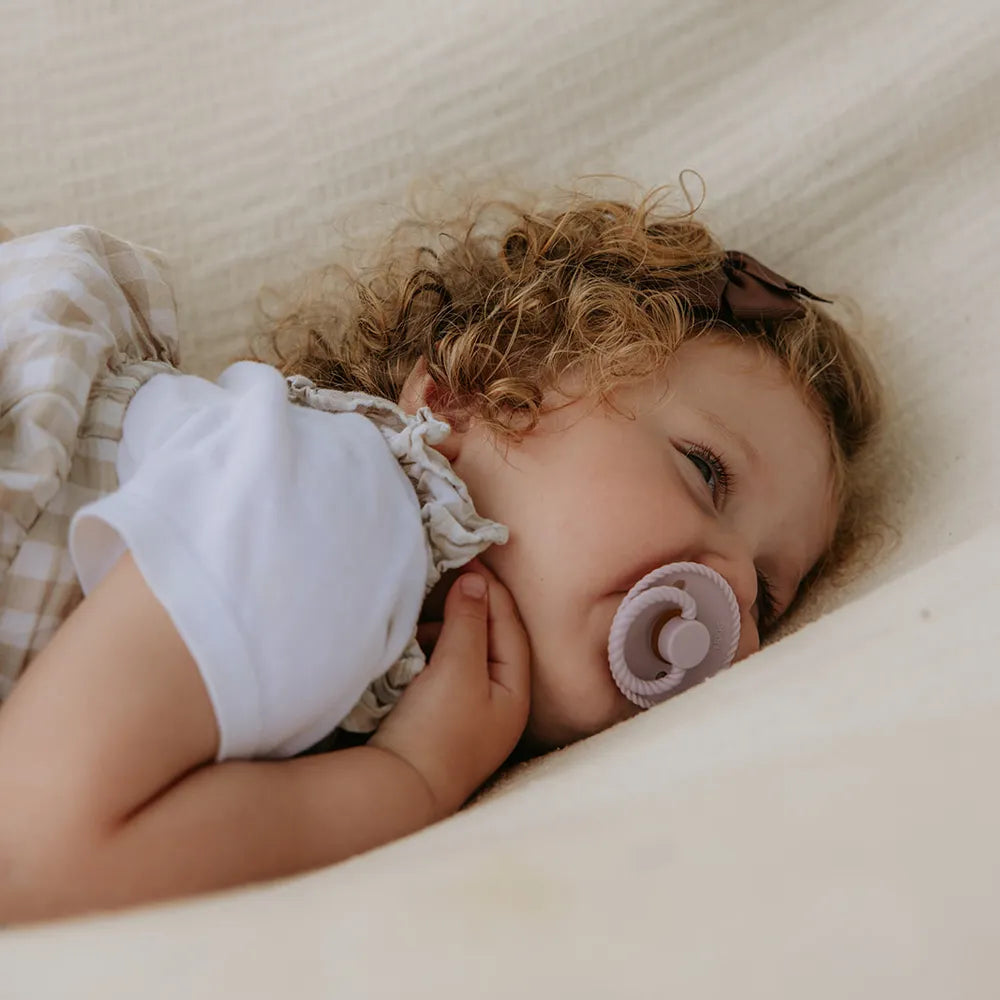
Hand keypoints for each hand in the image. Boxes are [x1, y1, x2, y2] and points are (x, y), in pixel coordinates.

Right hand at [369, 559, 529, 818]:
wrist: (396, 791)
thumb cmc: (436, 729)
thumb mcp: (457, 668)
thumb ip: (468, 620)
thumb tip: (475, 580)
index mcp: (515, 693)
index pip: (510, 625)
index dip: (491, 589)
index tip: (469, 557)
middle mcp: (499, 705)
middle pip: (490, 640)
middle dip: (469, 608)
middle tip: (444, 581)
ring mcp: (469, 716)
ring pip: (464, 655)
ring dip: (445, 631)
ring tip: (421, 621)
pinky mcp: (440, 721)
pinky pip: (443, 672)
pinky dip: (430, 654)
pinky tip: (411, 648)